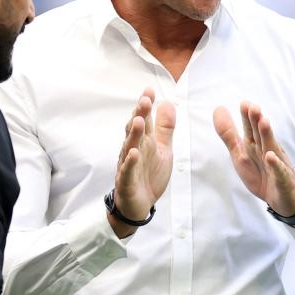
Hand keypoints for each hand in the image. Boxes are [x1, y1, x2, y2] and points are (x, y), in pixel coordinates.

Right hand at [110, 88, 175, 236]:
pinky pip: (127, 171)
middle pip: (135, 129)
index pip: (144, 119)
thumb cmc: (149, 174)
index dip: (146, 105)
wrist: (139, 204)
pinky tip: (133, 153)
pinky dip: (130, 162)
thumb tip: (167, 102)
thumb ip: (165, 127)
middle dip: (140, 114)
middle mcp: (134, 149)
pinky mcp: (126, 181)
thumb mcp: (162, 148)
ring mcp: (128, 165)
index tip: (150, 90)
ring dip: (134, 134)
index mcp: (144, 141)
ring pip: (129, 147)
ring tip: (139, 121)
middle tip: (145, 100)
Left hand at [213, 101, 294, 219]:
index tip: (244, 103)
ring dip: (267, 135)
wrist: (283, 198)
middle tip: (254, 107)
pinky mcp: (283, 179)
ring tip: (264, 122)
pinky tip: (270, 156)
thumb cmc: (261, 173)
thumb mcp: (240, 154)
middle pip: (260, 134)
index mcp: (255, 145)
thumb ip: (228, 134)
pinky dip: (275, 164)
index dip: (247, 117)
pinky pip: (279, 171)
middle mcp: (267, 150)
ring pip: (271, 147)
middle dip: (257, 121)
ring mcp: (276, 164)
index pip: (251, 129)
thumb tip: (218, 108)